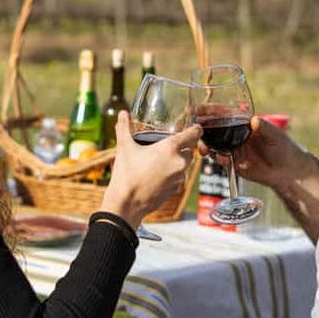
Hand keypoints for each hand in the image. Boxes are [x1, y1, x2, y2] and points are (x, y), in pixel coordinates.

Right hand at [100, 111, 201, 228]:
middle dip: (181, 147)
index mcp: (170, 148)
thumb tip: (122, 113)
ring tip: (159, 162)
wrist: (127, 204)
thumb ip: (124, 127)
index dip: (196, 128)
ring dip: (177, 161)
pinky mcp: (177, 190)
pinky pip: (179, 177)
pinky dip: (173, 174)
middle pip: (190, 149)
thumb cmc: (127, 174)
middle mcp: (180, 162)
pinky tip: (158, 175)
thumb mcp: (124, 147)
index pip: (194, 133)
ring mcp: (180, 177)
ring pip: (185, 164)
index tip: (194, 127)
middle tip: (166, 146)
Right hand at [199, 115, 304, 188]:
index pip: (222, 113)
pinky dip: (216, 157)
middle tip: (194, 131)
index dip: (208, 111)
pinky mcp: (232, 162)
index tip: (197, 110)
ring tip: (203, 147)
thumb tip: (254, 121)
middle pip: (212, 129)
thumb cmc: (283, 147)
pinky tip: (219, 157)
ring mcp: (232, 148)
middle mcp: (234, 134)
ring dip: (205, 144)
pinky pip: (219, 158)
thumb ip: (263, 127)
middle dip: (201, 129)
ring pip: (213, 144)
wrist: (287, 171)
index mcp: (241, 122)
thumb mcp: (274, 135)